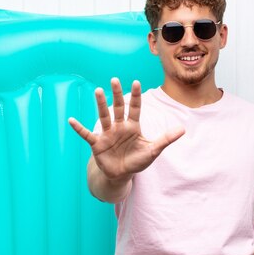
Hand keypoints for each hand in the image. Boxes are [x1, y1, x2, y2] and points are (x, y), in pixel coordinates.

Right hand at [68, 78, 184, 181]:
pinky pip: (87, 134)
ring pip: (104, 116)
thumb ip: (166, 139)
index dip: (135, 96)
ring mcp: (107, 134)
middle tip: (114, 79)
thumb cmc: (137, 160)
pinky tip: (71, 120)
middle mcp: (119, 126)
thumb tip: (183, 129)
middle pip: (118, 108)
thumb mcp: (153, 150)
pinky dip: (79, 128)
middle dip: (116, 94)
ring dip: (101, 104)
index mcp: (133, 126)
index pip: (135, 108)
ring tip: (98, 91)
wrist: (122, 174)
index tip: (136, 82)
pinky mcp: (97, 144)